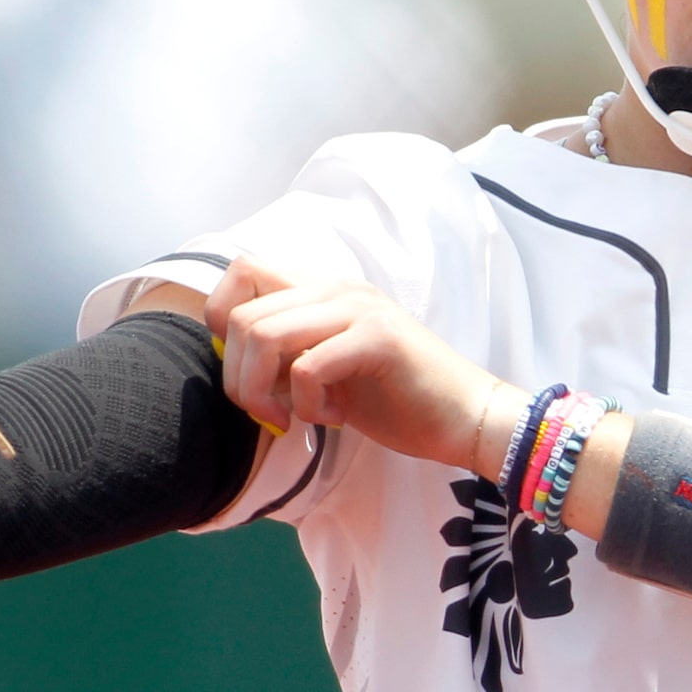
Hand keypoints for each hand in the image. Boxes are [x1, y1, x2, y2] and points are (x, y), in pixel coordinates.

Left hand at [199, 257, 515, 473]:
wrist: (469, 419)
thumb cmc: (398, 400)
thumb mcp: (329, 371)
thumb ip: (287, 354)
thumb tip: (233, 362)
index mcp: (324, 290)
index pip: (243, 271)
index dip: (222, 322)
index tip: (247, 373)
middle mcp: (338, 288)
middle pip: (242, 314)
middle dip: (238, 378)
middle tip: (270, 413)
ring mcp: (359, 309)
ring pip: (264, 335)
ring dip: (263, 391)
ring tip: (293, 419)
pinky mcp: (379, 338)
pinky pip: (307, 367)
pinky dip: (308, 405)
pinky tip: (335, 419)